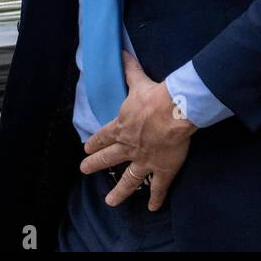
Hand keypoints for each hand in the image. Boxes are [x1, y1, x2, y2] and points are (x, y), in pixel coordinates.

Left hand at [79, 49, 197, 210]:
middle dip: (96, 164)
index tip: (85, 149)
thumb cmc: (154, 96)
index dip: (94, 143)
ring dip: (119, 191)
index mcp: (121, 127)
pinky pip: (159, 187)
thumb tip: (121, 52)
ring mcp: (144, 160)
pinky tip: (152, 208)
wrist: (174, 110)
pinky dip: (156, 198)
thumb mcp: (138, 81)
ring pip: (129, 179)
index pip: (103, 136)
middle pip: (109, 158)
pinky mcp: (162, 169)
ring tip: (110, 201)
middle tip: (85, 170)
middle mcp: (128, 147)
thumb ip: (129, 70)